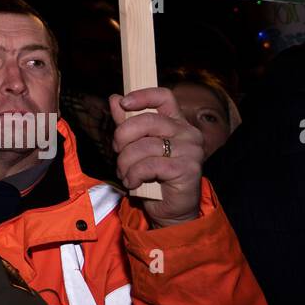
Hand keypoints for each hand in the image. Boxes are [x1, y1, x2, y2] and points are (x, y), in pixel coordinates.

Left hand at [109, 87, 204, 227]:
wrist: (170, 209)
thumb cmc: (153, 175)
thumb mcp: (136, 145)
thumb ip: (127, 122)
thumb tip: (114, 98)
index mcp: (178, 122)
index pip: (163, 96)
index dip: (142, 96)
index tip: (123, 103)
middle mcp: (188, 133)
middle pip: (147, 120)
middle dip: (123, 136)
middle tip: (117, 151)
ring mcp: (191, 150)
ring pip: (144, 146)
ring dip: (125, 162)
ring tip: (124, 173)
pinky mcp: (187, 169)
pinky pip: (149, 165)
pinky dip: (134, 174)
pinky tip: (132, 182)